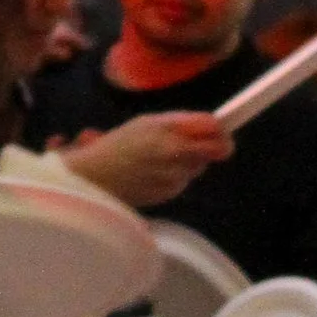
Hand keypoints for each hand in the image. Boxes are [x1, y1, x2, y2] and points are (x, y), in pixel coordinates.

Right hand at [66, 115, 235, 211]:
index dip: (222, 131)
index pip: (215, 131)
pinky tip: (154, 172)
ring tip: (161, 157)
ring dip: (188, 161)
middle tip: (189, 142)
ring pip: (198, 167)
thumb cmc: (118, 144)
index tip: (221, 131)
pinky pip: (183, 181)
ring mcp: (174, 177)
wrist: (95, 177)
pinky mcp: (169, 194)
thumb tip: (216, 126)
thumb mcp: (149, 122)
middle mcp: (176, 154)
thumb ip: (184, 124)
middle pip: (215, 151)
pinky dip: (175, 176)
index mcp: (170, 131)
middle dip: (208, 146)